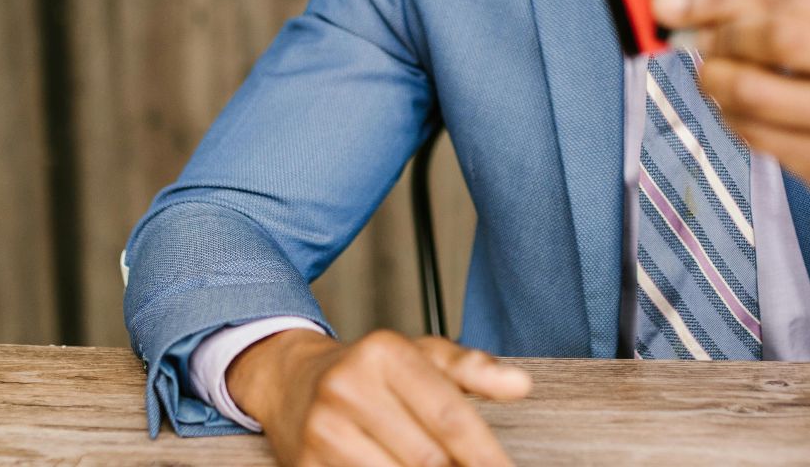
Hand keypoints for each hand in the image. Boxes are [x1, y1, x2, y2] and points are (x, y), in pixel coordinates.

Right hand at [226, 327, 530, 466]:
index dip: (485, 454)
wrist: (290, 381)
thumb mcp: (422, 356)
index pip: (449, 415)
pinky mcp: (304, 464)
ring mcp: (322, 430)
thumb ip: (472, 369)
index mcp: (384, 354)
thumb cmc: (371, 372)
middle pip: (427, 458)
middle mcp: (348, 387)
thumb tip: (520, 385)